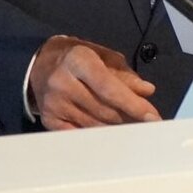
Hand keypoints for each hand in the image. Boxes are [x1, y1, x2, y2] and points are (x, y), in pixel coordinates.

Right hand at [29, 35, 160, 129]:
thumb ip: (126, 74)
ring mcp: (54, 105)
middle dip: (130, 119)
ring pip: (94, 126)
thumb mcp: (103, 55)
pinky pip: (80, 134)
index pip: (109, 88)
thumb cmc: (78, 58)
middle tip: (148, 125)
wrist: (39, 64)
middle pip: (104, 110)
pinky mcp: (49, 121)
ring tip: (134, 128)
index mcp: (78, 61)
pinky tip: (113, 136)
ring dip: (118, 129)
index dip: (133, 104)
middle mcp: (63, 83)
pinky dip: (99, 136)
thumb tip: (147, 91)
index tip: (153, 117)